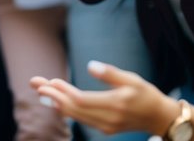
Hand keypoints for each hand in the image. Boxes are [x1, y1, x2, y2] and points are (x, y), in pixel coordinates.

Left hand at [30, 61, 181, 135]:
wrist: (159, 117)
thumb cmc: (146, 94)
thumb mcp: (133, 79)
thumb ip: (111, 73)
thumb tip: (91, 65)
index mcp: (115, 104)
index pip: (81, 100)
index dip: (62, 92)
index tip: (48, 82)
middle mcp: (107, 118)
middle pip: (73, 108)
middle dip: (52, 96)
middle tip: (34, 83)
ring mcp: (105, 126)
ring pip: (75, 115)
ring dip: (55, 102)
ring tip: (40, 89)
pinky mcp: (104, 127)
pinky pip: (81, 119)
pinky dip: (66, 109)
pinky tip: (55, 102)